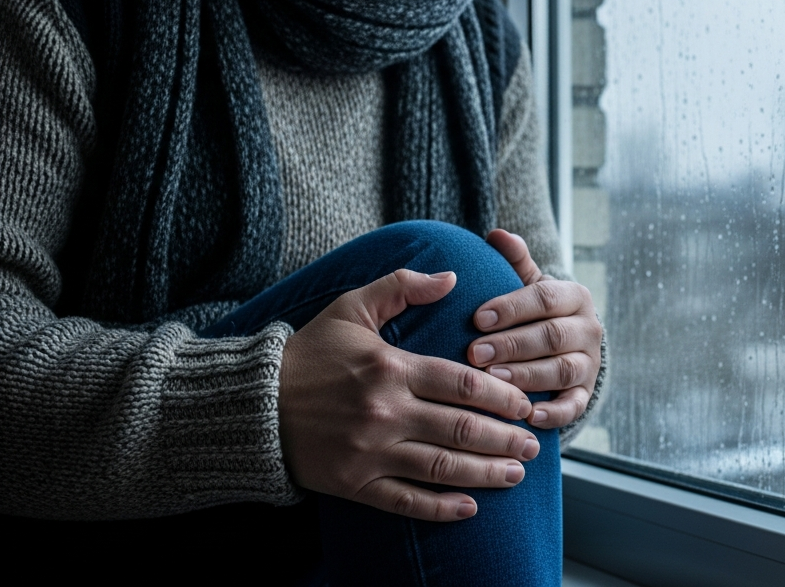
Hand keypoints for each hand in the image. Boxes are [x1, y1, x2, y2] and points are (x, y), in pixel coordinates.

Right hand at [279, 269, 540, 521]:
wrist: (251, 404)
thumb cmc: (308, 353)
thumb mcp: (350, 307)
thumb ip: (403, 287)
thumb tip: (453, 276)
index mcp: (390, 368)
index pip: (463, 383)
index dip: (501, 396)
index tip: (526, 404)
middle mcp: (384, 412)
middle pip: (461, 428)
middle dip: (505, 438)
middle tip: (534, 444)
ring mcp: (369, 452)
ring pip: (441, 467)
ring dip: (485, 472)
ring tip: (516, 474)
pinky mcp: (354, 484)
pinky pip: (406, 501)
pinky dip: (440, 508)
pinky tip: (470, 507)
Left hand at [469, 229, 602, 429]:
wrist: (566, 347)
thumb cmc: (536, 312)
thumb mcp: (529, 285)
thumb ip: (515, 261)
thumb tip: (497, 234)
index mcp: (574, 296)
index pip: (544, 298)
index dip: (511, 308)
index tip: (477, 317)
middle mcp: (588, 328)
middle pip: (551, 336)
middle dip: (512, 344)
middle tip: (475, 352)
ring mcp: (590, 363)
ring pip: (561, 370)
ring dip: (527, 376)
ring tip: (494, 380)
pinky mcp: (586, 393)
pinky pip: (574, 406)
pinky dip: (553, 413)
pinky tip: (527, 416)